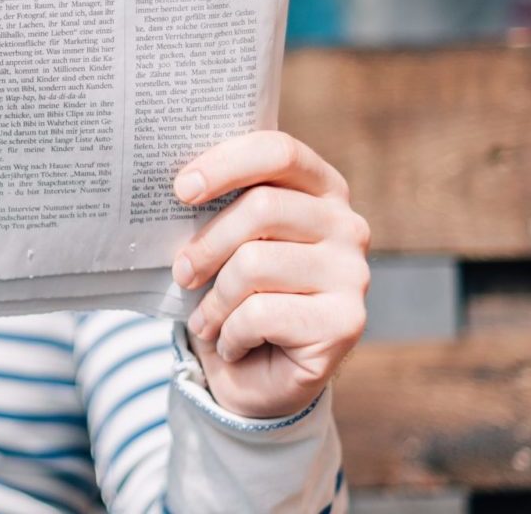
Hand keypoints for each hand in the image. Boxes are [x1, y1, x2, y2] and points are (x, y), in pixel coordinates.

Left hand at [170, 131, 368, 418]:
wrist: (257, 378)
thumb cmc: (235, 296)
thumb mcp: (223, 244)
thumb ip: (216, 207)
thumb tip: (177, 185)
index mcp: (321, 189)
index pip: (279, 152)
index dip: (226, 164)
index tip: (181, 189)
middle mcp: (347, 225)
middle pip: (262, 207)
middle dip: (207, 244)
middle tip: (181, 273)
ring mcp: (353, 274)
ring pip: (255, 263)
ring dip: (215, 300)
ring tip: (206, 320)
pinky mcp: (346, 322)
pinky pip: (262, 313)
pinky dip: (230, 334)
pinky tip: (233, 344)